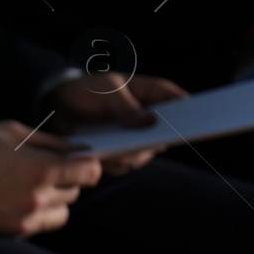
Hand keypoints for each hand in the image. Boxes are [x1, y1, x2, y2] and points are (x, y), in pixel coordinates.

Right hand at [0, 121, 101, 237]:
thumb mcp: (12, 131)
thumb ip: (51, 142)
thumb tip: (78, 151)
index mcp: (41, 170)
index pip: (90, 172)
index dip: (87, 165)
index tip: (77, 161)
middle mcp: (37, 198)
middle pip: (75, 192)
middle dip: (65, 180)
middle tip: (41, 169)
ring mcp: (23, 218)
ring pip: (61, 212)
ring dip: (54, 200)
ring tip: (29, 187)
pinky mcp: (10, 231)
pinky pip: (39, 224)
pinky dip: (35, 214)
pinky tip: (14, 199)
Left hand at [47, 72, 188, 173]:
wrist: (57, 108)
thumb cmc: (87, 90)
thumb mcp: (105, 90)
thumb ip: (125, 104)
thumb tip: (150, 122)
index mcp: (153, 94)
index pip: (179, 102)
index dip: (190, 112)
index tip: (195, 121)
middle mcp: (149, 120)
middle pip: (166, 133)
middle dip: (159, 140)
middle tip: (154, 144)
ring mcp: (136, 138)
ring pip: (145, 153)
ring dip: (132, 155)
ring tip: (116, 152)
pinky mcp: (119, 153)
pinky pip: (123, 164)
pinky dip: (114, 162)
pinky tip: (102, 158)